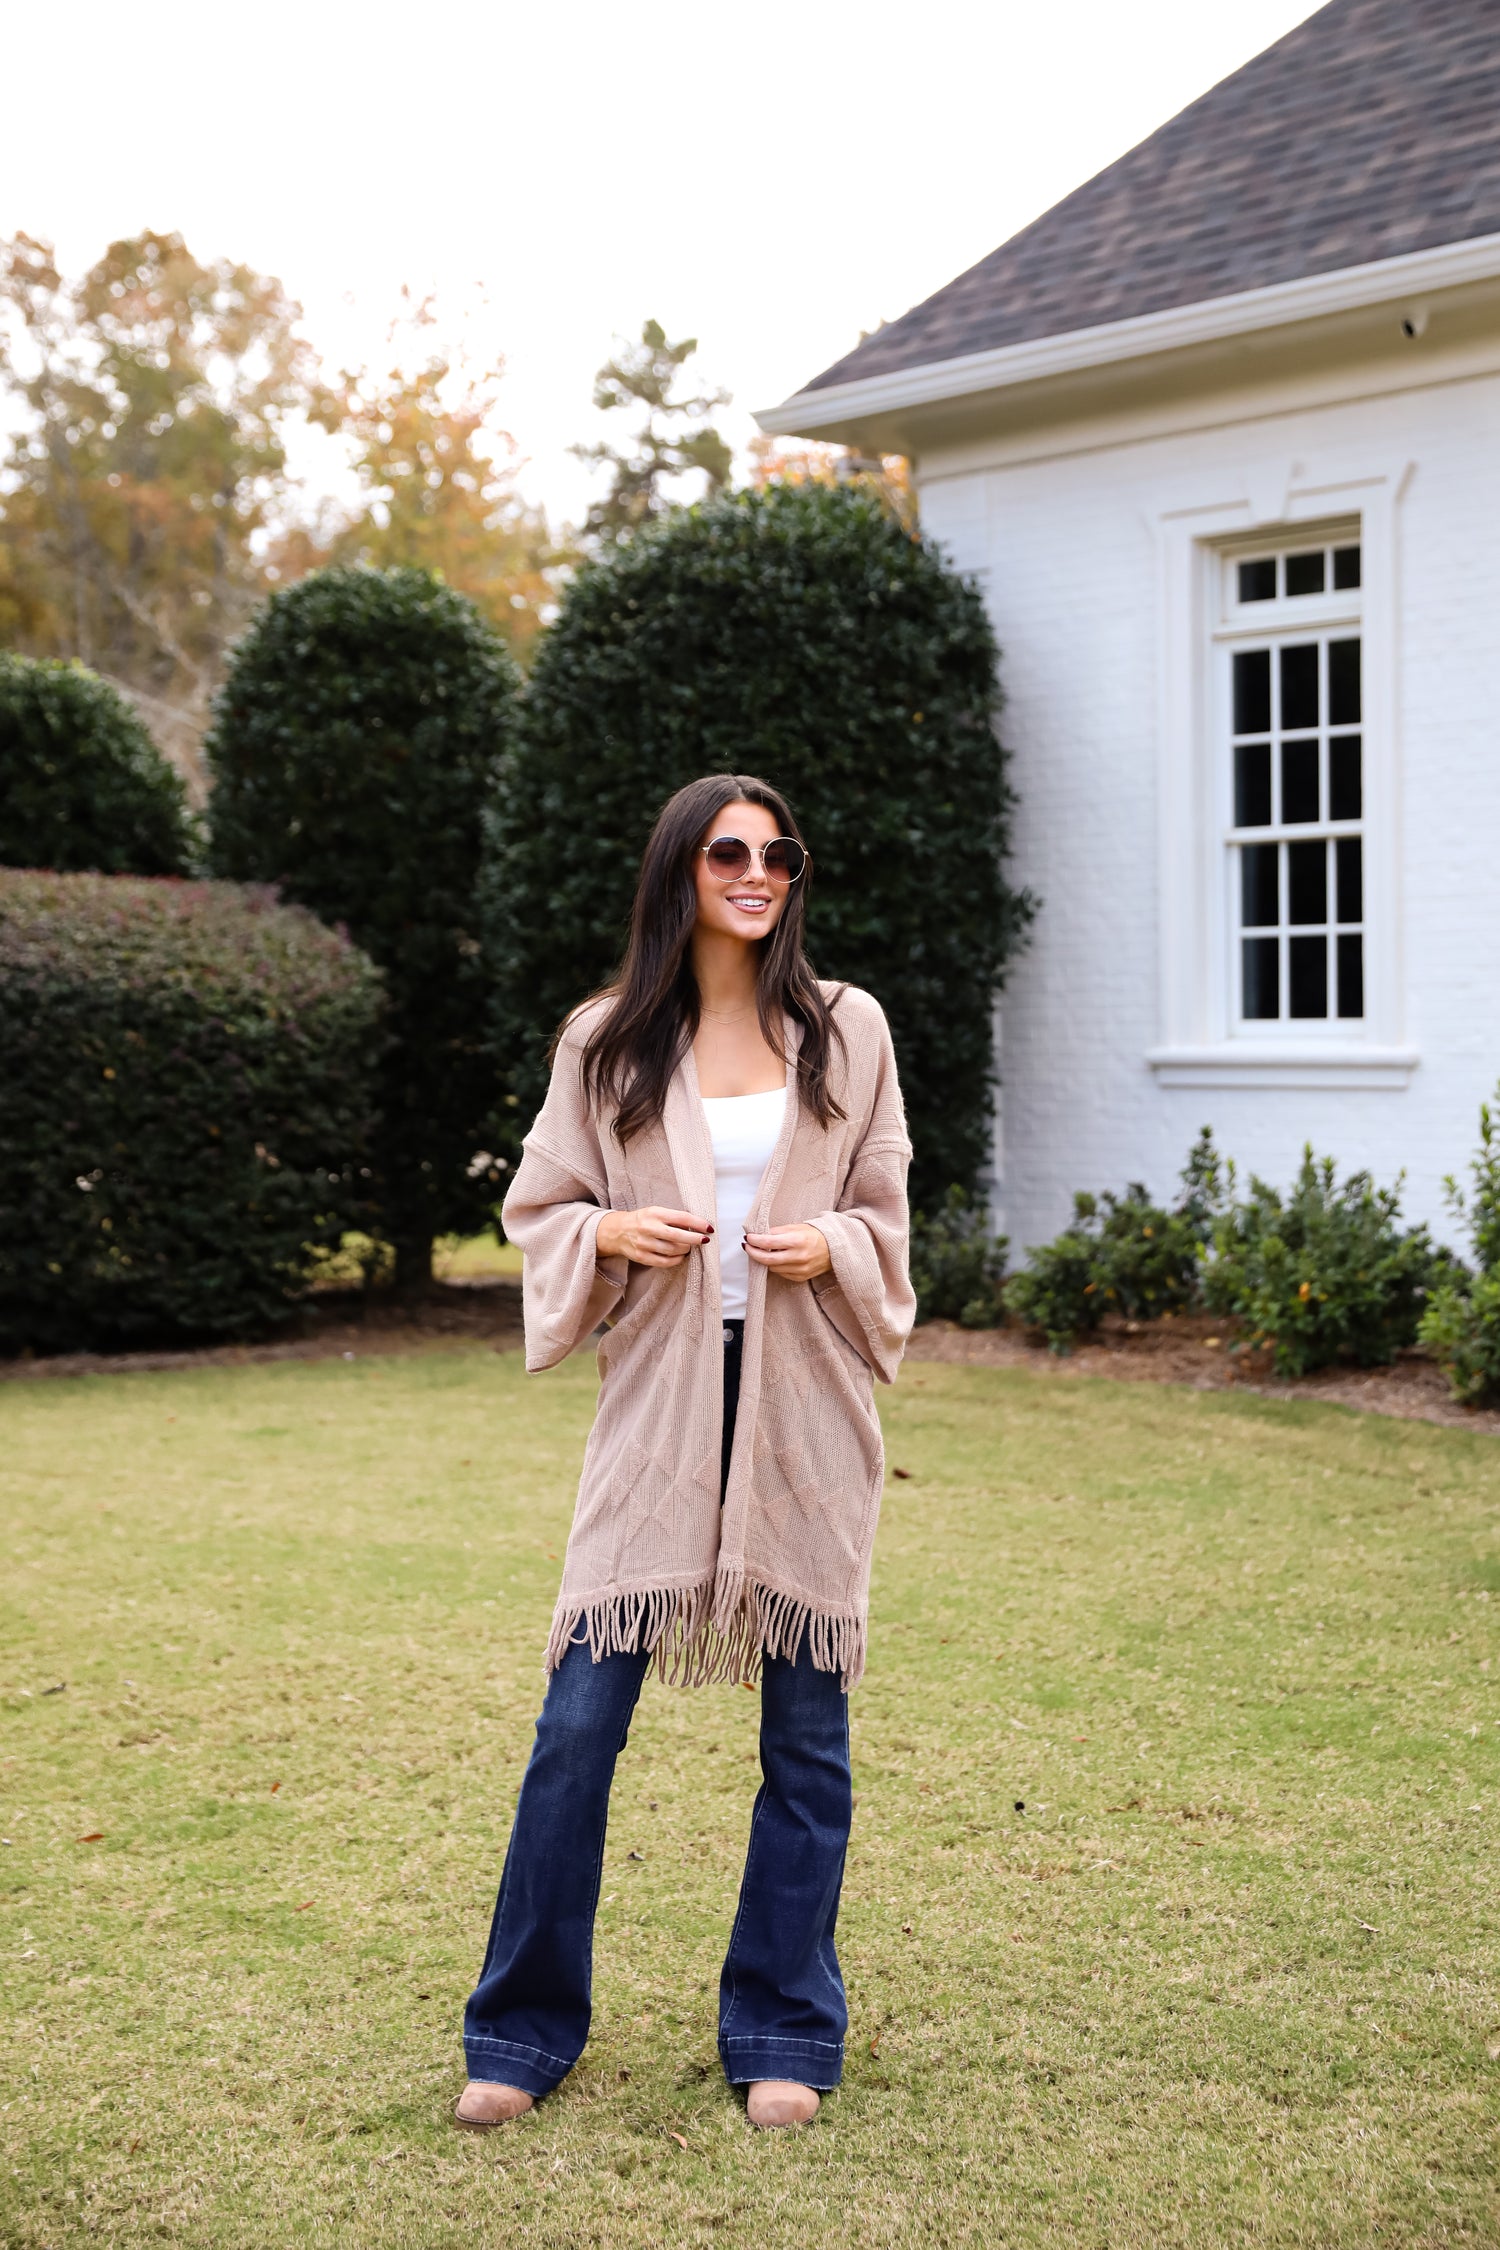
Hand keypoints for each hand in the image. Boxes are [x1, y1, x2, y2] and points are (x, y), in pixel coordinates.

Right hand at [596, 1205, 712, 1267]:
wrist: (617, 1231)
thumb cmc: (642, 1220)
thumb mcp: (655, 1212)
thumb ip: (673, 1218)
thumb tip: (698, 1226)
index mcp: (654, 1213)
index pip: (682, 1217)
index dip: (698, 1223)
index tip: (709, 1228)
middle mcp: (648, 1228)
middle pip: (678, 1236)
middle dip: (695, 1239)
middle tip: (704, 1240)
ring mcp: (644, 1244)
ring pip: (673, 1250)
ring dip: (686, 1250)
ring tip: (689, 1247)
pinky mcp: (641, 1257)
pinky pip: (665, 1262)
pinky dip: (676, 1260)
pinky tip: (681, 1256)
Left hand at [744, 1222, 831, 1283]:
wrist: (835, 1248)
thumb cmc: (815, 1235)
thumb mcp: (797, 1227)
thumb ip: (778, 1231)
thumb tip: (759, 1235)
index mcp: (797, 1241)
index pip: (769, 1243)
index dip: (755, 1240)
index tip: (748, 1237)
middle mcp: (799, 1257)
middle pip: (767, 1259)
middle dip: (753, 1253)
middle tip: (747, 1246)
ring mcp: (800, 1269)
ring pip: (772, 1267)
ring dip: (765, 1259)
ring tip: (764, 1250)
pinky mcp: (801, 1277)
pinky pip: (781, 1273)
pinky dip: (776, 1266)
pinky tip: (778, 1258)